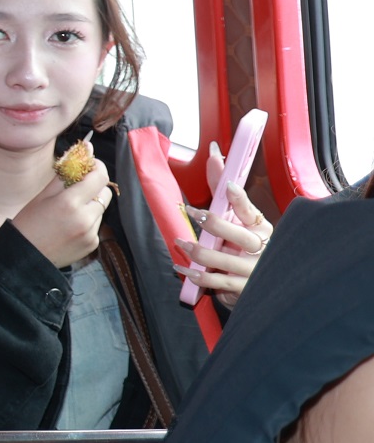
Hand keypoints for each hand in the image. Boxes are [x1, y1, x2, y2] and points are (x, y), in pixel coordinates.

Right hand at [9, 158, 111, 268]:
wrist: (25, 257)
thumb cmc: (29, 223)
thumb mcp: (43, 195)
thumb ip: (66, 172)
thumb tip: (84, 150)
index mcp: (69, 203)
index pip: (99, 177)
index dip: (97, 167)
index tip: (90, 165)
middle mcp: (85, 218)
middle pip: (105, 192)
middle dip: (95, 187)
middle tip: (77, 188)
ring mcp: (91, 233)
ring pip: (101, 209)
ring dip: (90, 205)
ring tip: (69, 212)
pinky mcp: (93, 244)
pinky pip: (96, 225)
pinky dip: (87, 221)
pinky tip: (69, 226)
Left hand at [177, 140, 272, 307]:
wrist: (260, 282)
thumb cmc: (243, 244)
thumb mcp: (237, 219)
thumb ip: (223, 192)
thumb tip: (214, 155)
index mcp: (260, 226)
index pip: (250, 210)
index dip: (239, 198)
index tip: (227, 186)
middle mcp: (260, 246)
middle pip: (238, 235)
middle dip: (214, 224)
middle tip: (193, 212)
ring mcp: (253, 268)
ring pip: (223, 259)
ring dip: (198, 251)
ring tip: (182, 243)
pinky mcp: (243, 287)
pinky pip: (216, 282)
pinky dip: (196, 275)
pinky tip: (183, 267)